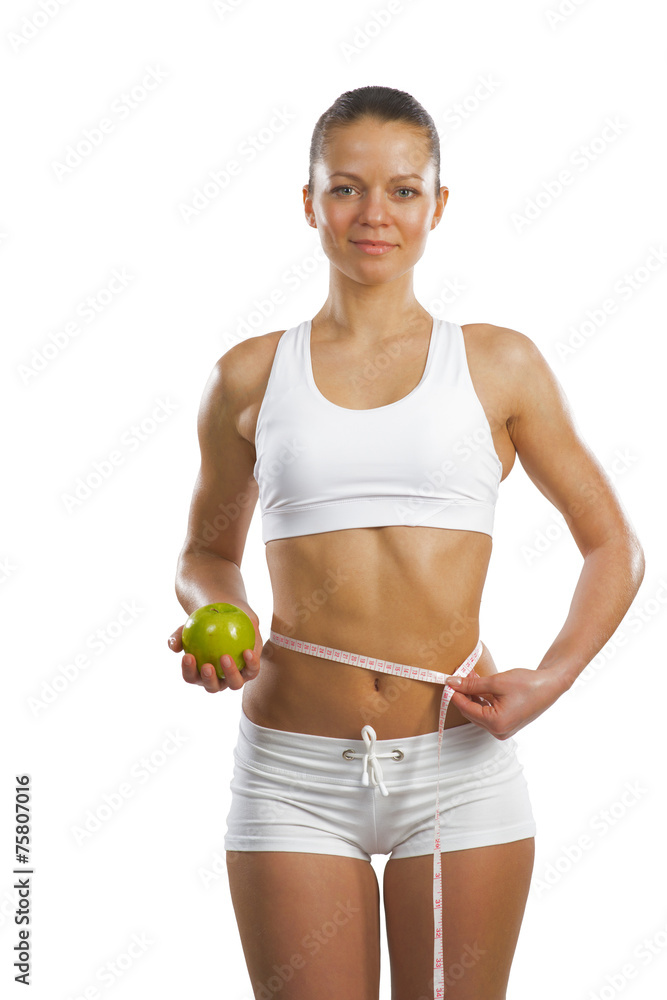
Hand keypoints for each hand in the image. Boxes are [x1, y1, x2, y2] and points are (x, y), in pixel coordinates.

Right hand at [167, 612, 262, 694]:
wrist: (230, 618)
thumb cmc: (206, 626)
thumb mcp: (190, 628)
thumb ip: (179, 636)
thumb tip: (172, 645)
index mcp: (200, 674)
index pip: (191, 677)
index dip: (188, 671)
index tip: (188, 657)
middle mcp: (218, 680)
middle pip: (212, 687)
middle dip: (209, 679)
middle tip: (207, 666)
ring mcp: (235, 677)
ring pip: (234, 683)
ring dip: (230, 673)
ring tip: (225, 657)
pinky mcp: (251, 670)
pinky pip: (252, 670)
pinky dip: (250, 663)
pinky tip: (247, 651)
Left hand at [443, 666, 566, 738]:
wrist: (550, 686)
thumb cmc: (527, 684)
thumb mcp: (496, 682)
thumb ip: (472, 684)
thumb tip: (452, 683)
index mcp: (496, 724)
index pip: (466, 709)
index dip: (454, 694)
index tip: (447, 680)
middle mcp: (498, 731)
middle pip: (471, 711)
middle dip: (463, 693)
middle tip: (458, 674)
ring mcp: (502, 729)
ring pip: (478, 711)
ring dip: (471, 694)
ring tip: (468, 675)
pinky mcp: (506, 723)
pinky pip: (487, 712)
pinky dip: (481, 698)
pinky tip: (477, 683)